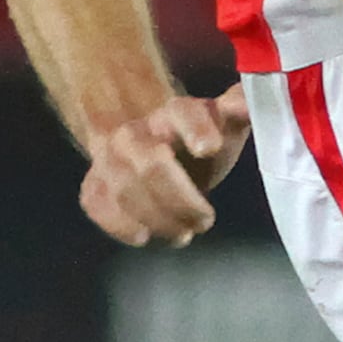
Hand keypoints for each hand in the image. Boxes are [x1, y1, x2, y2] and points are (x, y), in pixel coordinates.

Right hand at [82, 84, 251, 247]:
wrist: (160, 148)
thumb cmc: (202, 139)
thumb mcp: (229, 125)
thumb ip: (244, 110)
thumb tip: (247, 105)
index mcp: (178, 112)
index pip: (184, 112)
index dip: (196, 129)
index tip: (209, 148)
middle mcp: (138, 130)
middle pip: (151, 164)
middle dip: (180, 200)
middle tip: (205, 221)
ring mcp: (111, 156)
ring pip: (124, 189)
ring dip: (157, 219)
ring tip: (183, 234)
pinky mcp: (95, 182)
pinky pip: (97, 203)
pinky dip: (120, 225)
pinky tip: (145, 236)